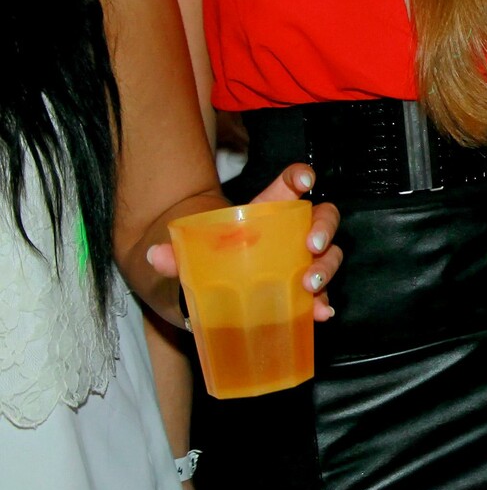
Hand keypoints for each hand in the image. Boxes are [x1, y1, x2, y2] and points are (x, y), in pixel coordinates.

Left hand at [145, 164, 342, 323]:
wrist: (206, 298)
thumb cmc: (206, 265)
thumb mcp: (191, 257)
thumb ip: (175, 256)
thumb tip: (155, 255)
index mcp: (267, 213)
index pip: (289, 185)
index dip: (301, 176)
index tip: (304, 180)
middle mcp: (292, 234)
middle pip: (323, 218)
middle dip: (324, 228)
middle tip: (311, 246)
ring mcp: (301, 263)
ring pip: (329, 255)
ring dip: (326, 268)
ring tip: (310, 285)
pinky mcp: (302, 293)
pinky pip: (322, 294)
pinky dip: (323, 304)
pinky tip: (321, 313)